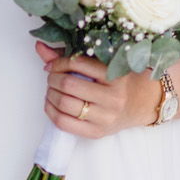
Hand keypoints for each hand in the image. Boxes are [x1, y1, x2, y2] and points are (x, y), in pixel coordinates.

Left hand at [37, 42, 153, 137]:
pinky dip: (51, 111)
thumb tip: (39, 46)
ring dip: (50, 94)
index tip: (54, 64)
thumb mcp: (103, 64)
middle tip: (52, 76)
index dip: (59, 62)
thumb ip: (71, 56)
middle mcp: (113, 97)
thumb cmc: (119, 80)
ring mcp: (105, 117)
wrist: (140, 104)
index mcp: (116, 75)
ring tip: (52, 89)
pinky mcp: (97, 132)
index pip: (78, 64)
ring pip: (65, 104)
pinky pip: (64, 123)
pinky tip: (52, 104)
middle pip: (69, 85)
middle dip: (53, 78)